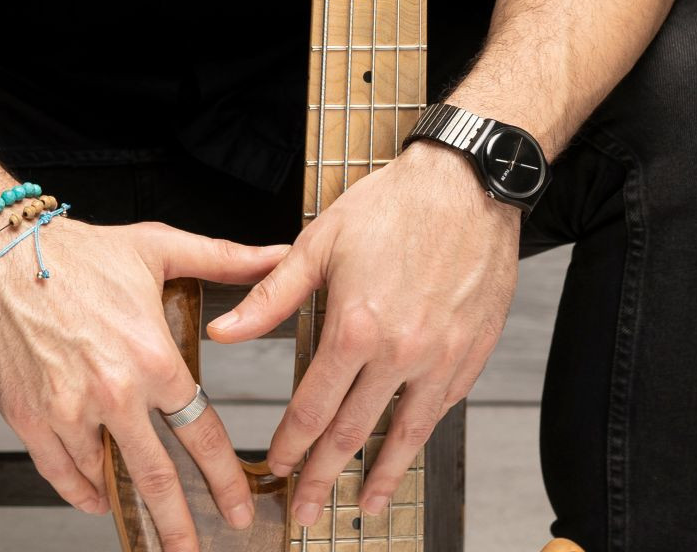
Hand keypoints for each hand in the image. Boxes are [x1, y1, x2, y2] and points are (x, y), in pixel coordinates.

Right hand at [0, 216, 288, 551]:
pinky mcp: (29, 418)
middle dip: (178, 523)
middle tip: (192, 549)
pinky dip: (81, 492)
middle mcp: (113, 392)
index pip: (200, 433)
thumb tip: (278, 255)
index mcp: (152, 357)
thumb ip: (226, 260)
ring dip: (124, 504)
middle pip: (155, 476)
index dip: (223, 478)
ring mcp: (68, 410)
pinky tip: (96, 499)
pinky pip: (60, 473)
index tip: (236, 507)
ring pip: (105, 476)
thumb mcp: (160, 247)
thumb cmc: (79, 252)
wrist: (3, 254)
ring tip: (145, 527)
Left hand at [205, 142, 519, 528]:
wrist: (469, 184)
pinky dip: (421, 434)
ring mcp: (441, 358)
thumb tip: (224, 330)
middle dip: (324, 478)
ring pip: (406, 434)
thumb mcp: (321, 243)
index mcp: (355, 328)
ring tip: (365, 507)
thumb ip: (271, 296)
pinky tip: (407, 448)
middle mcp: (400, 353)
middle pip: (353, 434)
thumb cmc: (393, 205)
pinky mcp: (472, 353)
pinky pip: (442, 408)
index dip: (292, 446)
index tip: (278, 468)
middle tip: (306, 512)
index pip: (313, 408)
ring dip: (382, 476)